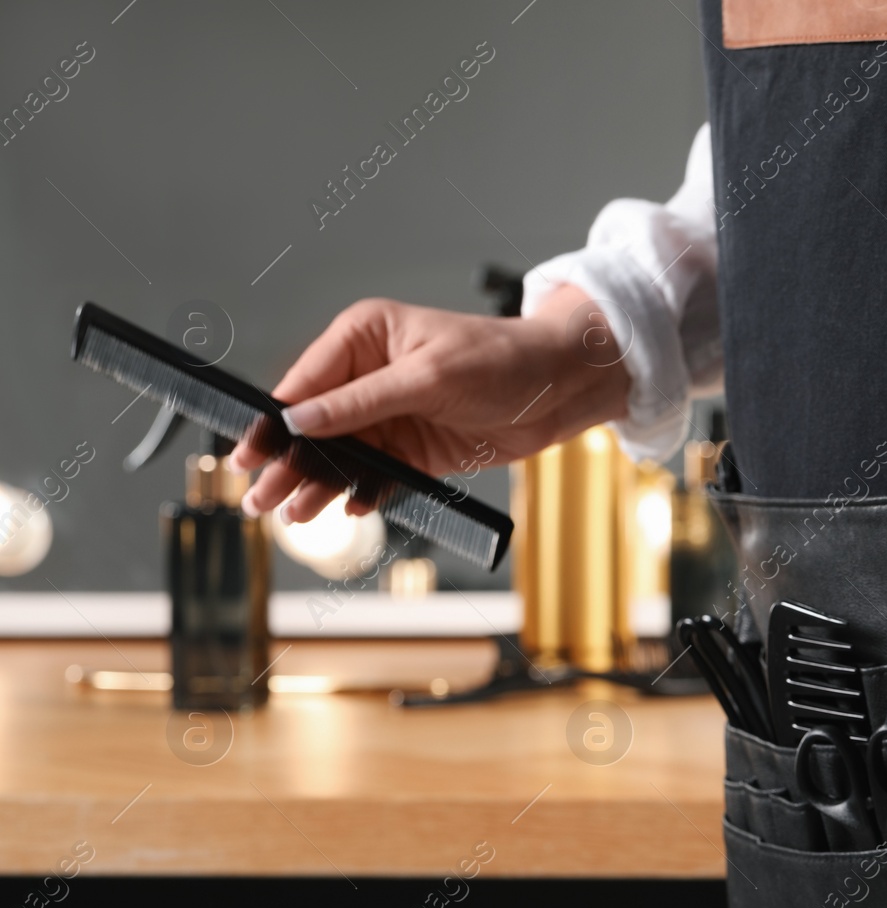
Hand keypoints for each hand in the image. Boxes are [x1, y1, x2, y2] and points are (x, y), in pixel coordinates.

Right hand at [230, 286, 629, 521]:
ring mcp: (389, 415)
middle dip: (288, 461)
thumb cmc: (501, 359)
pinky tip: (347, 508)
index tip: (250, 451)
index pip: (305, 382)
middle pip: (315, 425)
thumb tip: (302, 420)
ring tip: (292, 515)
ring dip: (318, 484)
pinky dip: (361, 493)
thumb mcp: (428, 376)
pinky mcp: (412, 449)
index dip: (275, 419)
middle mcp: (369, 375)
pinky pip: (375, 476)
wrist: (559, 389)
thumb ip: (362, 402)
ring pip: (340, 456)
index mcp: (363, 336)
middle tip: (259, 496)